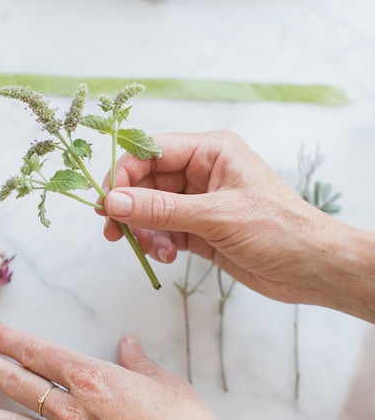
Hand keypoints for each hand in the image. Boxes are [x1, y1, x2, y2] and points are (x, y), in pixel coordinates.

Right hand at [102, 130, 343, 306]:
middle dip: (128, 206)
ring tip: (148, 249)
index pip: (152, 151)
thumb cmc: (279, 231)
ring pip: (150, 209)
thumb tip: (114, 203)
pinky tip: (165, 256)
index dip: (124, 173)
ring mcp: (200, 201)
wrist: (313, 269)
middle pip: (146, 181)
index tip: (106, 201)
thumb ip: (161, 210)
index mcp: (212, 151)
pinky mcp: (200, 229)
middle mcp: (203, 171)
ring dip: (142, 229)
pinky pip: (163, 230)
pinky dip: (156, 243)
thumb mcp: (216, 217)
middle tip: (112, 230)